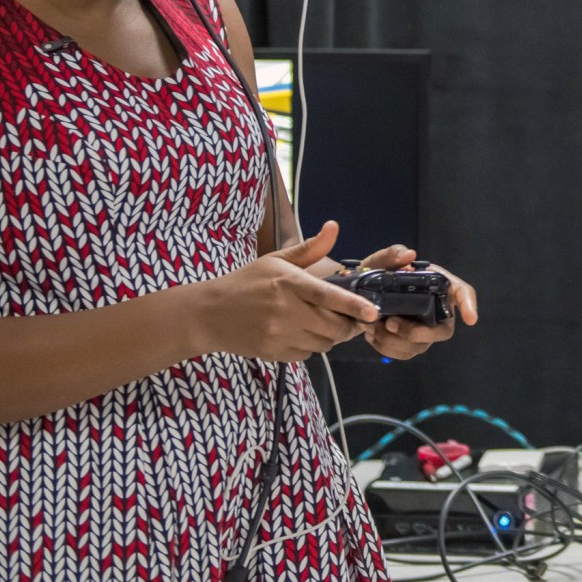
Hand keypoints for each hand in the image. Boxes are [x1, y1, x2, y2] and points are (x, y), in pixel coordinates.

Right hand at [201, 220, 376, 361]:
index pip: (327, 296)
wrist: (209, 314)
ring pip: (323, 343)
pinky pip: (307, 355)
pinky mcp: (273, 353)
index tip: (372, 311)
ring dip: (330, 336)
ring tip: (323, 324)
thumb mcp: (276, 260)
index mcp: (289, 283)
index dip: (353, 305)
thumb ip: (309, 248)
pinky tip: (302, 334)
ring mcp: (278, 334)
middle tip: (354, 319)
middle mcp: (285, 310)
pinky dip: (312, 347)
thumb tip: (333, 226)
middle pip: (332, 326)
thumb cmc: (247, 282)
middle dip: (349, 325)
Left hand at [331, 244, 479, 360]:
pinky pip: (404, 353)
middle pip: (442, 331)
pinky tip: (372, 334)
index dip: (468, 306)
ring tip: (373, 327)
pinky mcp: (410, 344)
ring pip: (419, 347)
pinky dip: (385, 347)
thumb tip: (408, 255)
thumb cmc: (381, 274)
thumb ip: (393, 254)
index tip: (470, 320)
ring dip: (393, 341)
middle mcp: (438, 310)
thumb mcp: (382, 260)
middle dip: (415, 332)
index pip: (463, 293)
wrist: (363, 294)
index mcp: (438, 284)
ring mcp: (425, 330)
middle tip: (390, 322)